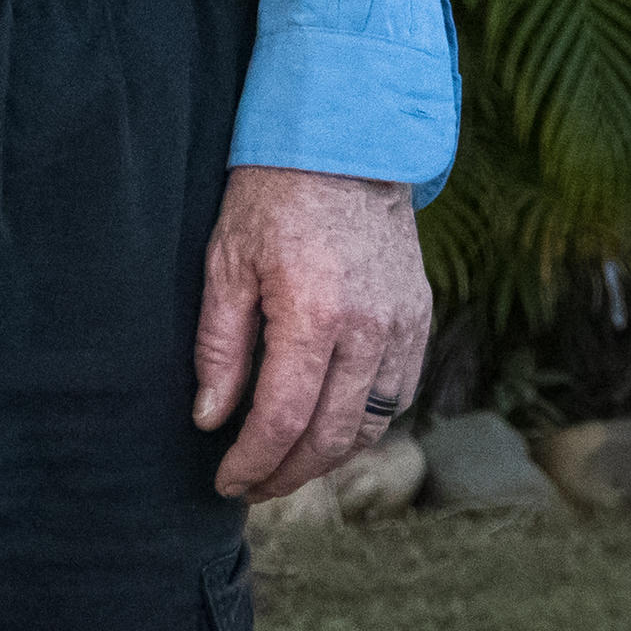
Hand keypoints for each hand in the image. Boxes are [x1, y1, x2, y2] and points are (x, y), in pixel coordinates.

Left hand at [191, 163, 433, 501]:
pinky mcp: (419, 318)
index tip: (226, 482)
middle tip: (252, 487)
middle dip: (288, 474)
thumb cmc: (274, 196)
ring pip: (372, 425)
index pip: (283, 421)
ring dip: (328, 457)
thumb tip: (211, 420)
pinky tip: (331, 424)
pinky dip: (365, 422)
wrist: (345, 143)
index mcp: (313, 315)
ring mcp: (402, 326)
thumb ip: (219, 349)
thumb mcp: (226, 263)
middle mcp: (368, 330)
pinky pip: (399, 394)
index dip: (253, 463)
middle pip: (332, 438)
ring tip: (287, 464)